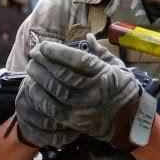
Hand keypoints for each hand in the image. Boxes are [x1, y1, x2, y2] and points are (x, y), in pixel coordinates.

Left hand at [25, 37, 141, 145]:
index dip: (58, 52)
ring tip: (31, 67)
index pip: (78, 61)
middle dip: (44, 63)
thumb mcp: (117, 67)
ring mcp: (84, 108)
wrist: (128, 120)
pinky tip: (33, 87)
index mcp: (105, 75)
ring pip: (56, 91)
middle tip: (34, 53)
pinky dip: (40, 97)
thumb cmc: (122, 89)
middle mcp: (94, 92)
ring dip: (39, 78)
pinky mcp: (75, 122)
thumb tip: (87, 37)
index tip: (44, 46)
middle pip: (63, 75)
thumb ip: (100, 53)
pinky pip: (52, 109)